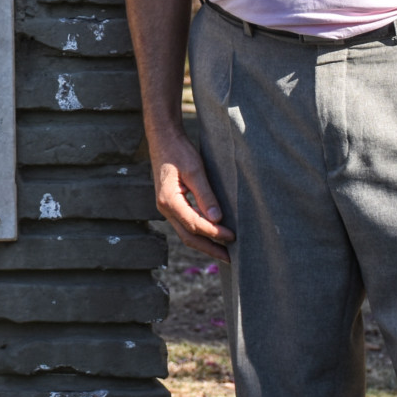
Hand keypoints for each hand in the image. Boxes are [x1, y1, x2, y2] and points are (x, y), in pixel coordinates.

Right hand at [150, 133, 233, 261]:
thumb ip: (205, 195)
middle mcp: (165, 208)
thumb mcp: (195, 170)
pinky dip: (200, 231)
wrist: (163, 138)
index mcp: (169, 201)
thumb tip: (217, 219)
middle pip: (188, 236)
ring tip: (225, 251)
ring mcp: (167, 207)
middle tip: (231, 258)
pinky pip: (186, 223)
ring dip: (205, 243)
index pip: (194, 224)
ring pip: (186, 232)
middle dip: (210, 248)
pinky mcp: (172, 204)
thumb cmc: (179, 151)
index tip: (233, 236)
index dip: (214, 233)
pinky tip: (213, 233)